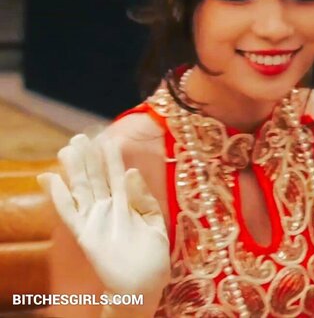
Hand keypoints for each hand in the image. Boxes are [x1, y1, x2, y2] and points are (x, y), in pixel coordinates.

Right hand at [37, 134, 170, 300]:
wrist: (145, 285)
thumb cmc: (152, 255)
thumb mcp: (155, 221)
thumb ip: (143, 197)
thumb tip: (131, 171)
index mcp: (126, 204)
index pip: (115, 174)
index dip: (110, 157)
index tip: (106, 138)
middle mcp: (108, 209)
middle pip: (95, 178)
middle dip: (88, 157)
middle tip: (80, 136)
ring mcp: (95, 220)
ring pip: (81, 189)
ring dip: (74, 169)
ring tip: (68, 148)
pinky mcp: (85, 235)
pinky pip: (68, 213)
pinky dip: (58, 196)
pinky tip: (50, 179)